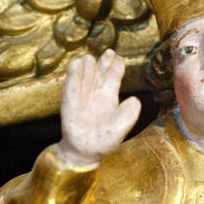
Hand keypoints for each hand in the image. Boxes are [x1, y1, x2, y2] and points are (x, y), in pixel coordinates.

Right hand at [55, 49, 141, 166]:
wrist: (85, 151)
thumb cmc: (104, 140)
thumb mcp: (122, 127)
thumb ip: (130, 114)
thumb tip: (134, 99)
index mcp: (109, 96)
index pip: (113, 76)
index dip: (116, 66)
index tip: (118, 58)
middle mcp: (95, 93)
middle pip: (99, 71)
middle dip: (104, 61)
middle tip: (109, 52)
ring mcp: (81, 96)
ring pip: (84, 75)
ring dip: (87, 66)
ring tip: (89, 59)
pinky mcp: (68, 103)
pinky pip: (70, 87)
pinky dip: (72, 76)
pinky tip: (75, 65)